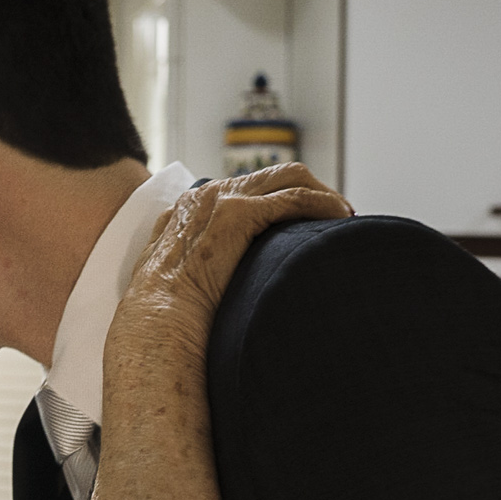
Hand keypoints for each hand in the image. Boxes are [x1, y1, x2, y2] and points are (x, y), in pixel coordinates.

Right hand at [111, 164, 351, 359]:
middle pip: (273, 174)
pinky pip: (293, 198)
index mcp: (191, 209)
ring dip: (323, 194)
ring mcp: (220, 200)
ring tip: (345, 216)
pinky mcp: (237, 213)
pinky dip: (323, 205)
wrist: (156, 325)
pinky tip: (341, 218)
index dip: (283, 198)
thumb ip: (198, 272)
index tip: (306, 222)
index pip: (249, 187)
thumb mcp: (179, 285)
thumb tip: (220, 288)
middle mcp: (206, 196)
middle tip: (337, 216)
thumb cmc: (168, 319)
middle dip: (311, 189)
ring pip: (288, 177)